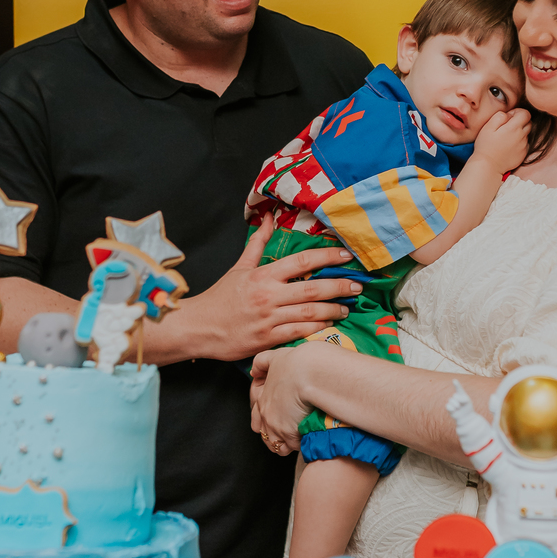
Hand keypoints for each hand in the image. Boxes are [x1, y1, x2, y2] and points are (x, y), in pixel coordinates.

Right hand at [177, 222, 362, 362]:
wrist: (199, 327)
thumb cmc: (221, 298)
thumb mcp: (239, 267)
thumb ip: (257, 243)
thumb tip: (269, 218)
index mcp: (263, 275)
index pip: (301, 261)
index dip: (327, 257)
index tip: (346, 256)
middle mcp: (268, 295)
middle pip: (312, 288)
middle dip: (339, 286)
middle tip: (357, 286)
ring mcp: (269, 319)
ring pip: (310, 313)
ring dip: (333, 310)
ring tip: (347, 308)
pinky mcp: (268, 339)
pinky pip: (299, 333)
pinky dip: (317, 329)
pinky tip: (328, 325)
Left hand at [250, 346, 310, 451]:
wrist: (310, 372)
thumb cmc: (296, 363)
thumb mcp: (274, 357)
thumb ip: (261, 362)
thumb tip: (253, 371)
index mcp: (262, 399)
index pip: (257, 418)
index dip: (265, 421)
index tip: (277, 420)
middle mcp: (266, 416)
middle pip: (265, 435)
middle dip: (275, 436)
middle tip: (288, 432)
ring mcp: (277, 427)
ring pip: (278, 445)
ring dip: (286, 443)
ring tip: (298, 439)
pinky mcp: (291, 435)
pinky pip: (294, 447)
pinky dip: (300, 444)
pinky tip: (307, 438)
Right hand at [445, 382, 479, 431]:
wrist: (466, 417)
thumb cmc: (468, 408)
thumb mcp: (467, 402)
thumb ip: (462, 398)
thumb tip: (455, 399)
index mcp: (461, 394)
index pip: (458, 388)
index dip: (456, 384)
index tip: (454, 380)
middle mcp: (455, 397)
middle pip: (455, 396)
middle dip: (459, 401)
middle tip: (462, 405)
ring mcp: (451, 402)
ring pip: (451, 400)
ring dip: (456, 405)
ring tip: (459, 408)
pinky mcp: (448, 407)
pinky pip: (448, 406)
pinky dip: (452, 409)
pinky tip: (455, 410)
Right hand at [471, 106, 529, 174]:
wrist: (489, 166)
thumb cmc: (486, 146)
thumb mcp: (488, 127)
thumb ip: (500, 116)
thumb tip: (509, 114)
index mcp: (514, 128)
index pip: (526, 114)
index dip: (518, 112)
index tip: (509, 116)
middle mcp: (522, 136)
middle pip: (529, 123)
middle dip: (520, 121)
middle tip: (507, 126)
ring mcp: (524, 146)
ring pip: (526, 133)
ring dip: (519, 132)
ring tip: (506, 137)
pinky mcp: (523, 154)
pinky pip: (525, 144)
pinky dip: (519, 142)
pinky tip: (508, 146)